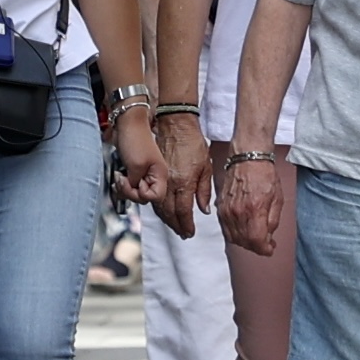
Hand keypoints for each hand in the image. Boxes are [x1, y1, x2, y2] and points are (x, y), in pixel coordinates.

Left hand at [110, 109, 166, 205]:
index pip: (156, 197)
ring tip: (119, 177)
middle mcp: (154, 175)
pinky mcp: (134, 169)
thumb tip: (134, 192)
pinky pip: (129, 184)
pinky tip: (118, 176)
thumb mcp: (136, 166)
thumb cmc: (134, 139)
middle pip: (144, 197)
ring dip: (124, 189)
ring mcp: (144, 172)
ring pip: (135, 192)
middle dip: (130, 192)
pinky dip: (121, 184)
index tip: (136, 183)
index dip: (142, 194)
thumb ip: (136, 184)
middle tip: (123, 179)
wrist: (126, 122)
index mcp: (160, 174)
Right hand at [152, 113, 209, 236]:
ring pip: (160, 207)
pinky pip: (154, 197)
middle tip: (182, 233)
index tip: (190, 233)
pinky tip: (164, 211)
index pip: (183, 212)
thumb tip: (204, 209)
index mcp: (184, 183)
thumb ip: (204, 190)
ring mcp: (159, 179)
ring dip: (167, 219)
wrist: (175, 125)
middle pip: (170, 213)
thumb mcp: (206, 166)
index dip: (186, 225)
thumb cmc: (193, 143)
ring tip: (174, 226)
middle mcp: (169, 184)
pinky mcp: (153, 174)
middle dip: (176, 226)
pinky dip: (159, 208)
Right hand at [217, 148, 282, 255]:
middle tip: (265, 243)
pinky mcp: (220, 207)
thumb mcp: (277, 199)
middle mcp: (238, 211)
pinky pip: (225, 229)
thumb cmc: (264, 174)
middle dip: (257, 246)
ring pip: (234, 238)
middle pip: (244, 242)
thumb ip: (272, 221)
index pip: (256, 240)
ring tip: (255, 237)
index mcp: (254, 209)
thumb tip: (268, 237)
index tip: (270, 249)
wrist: (247, 158)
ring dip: (246, 242)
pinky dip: (235, 234)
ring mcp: (227, 210)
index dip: (264, 249)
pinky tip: (243, 230)